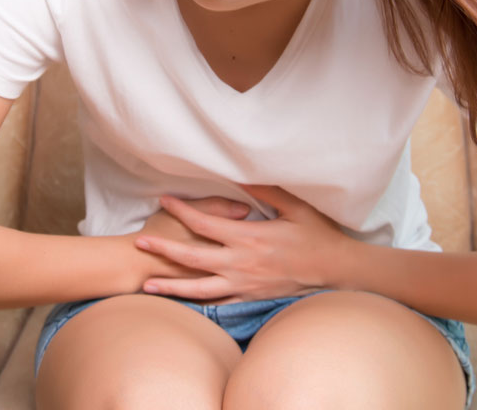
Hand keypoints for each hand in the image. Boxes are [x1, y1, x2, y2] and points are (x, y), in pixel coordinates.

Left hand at [134, 184, 352, 301]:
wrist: (336, 272)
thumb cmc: (318, 236)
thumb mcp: (295, 206)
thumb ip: (266, 190)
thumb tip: (240, 174)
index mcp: (249, 237)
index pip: (205, 223)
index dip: (182, 211)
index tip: (164, 201)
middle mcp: (241, 264)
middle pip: (192, 257)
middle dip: (163, 250)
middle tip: (140, 243)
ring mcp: (244, 285)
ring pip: (199, 288)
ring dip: (171, 286)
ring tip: (147, 285)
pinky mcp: (250, 299)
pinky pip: (218, 304)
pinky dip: (197, 304)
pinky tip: (181, 304)